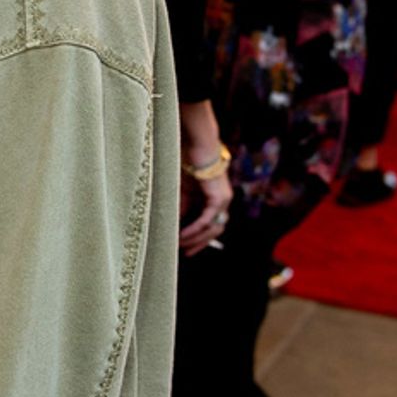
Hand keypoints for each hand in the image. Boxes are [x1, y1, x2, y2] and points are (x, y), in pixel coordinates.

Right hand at [177, 99, 232, 254]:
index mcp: (213, 196)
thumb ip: (180, 206)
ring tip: (179, 245)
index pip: (209, 223)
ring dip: (196, 239)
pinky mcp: (218, 197)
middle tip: (184, 253)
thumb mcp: (180, 188)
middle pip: (214, 230)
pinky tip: (182, 235)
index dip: (197, 236)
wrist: (195, 143)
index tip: (183, 247)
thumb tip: (173, 223)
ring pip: (212, 228)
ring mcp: (223, 199)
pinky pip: (207, 220)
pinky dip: (194, 229)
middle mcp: (222, 200)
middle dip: (198, 243)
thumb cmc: (186, 159)